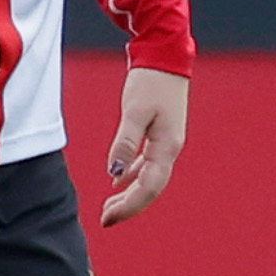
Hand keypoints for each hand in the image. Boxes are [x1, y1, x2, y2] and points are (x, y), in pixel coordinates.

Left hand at [99, 66, 189, 224]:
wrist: (164, 56)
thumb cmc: (149, 81)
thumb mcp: (134, 111)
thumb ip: (124, 142)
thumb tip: (114, 173)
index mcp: (167, 147)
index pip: (149, 188)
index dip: (129, 206)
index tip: (108, 218)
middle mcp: (170, 148)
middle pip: (151, 188)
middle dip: (129, 206)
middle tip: (105, 219)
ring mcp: (167, 141)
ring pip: (149, 177)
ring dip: (130, 193)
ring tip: (109, 206)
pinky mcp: (160, 133)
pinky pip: (147, 163)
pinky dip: (132, 174)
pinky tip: (118, 179)